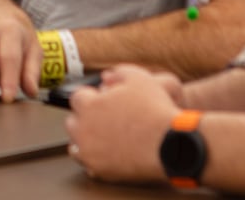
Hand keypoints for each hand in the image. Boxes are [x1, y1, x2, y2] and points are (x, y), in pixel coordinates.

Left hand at [66, 64, 179, 183]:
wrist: (171, 144)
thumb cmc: (156, 110)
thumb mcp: (139, 78)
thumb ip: (118, 73)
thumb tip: (106, 77)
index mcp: (90, 105)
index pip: (77, 98)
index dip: (90, 97)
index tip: (99, 99)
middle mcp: (85, 129)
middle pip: (73, 121)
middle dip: (84, 117)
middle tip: (102, 118)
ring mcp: (90, 152)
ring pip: (76, 144)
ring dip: (85, 138)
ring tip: (102, 136)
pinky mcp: (99, 170)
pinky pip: (87, 163)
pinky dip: (93, 157)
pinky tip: (106, 152)